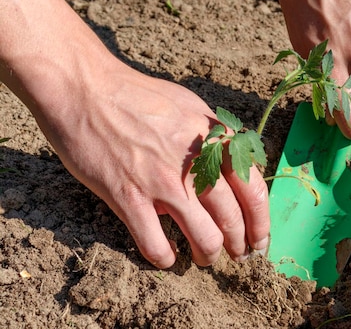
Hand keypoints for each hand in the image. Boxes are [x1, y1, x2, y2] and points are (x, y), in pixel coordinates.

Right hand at [44, 65, 270, 268]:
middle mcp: (198, 164)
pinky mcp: (130, 198)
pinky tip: (165, 257)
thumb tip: (232, 168)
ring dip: (208, 256)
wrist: (88, 91)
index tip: (260, 240)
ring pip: (205, 239)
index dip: (261, 224)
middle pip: (234, 220)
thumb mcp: (192, 108)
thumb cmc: (140, 96)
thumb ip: (215, 140)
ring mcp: (164, 183)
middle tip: (237, 256)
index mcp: (217, 141)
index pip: (255, 192)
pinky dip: (165, 259)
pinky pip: (156, 245)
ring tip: (204, 259)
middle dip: (239, 246)